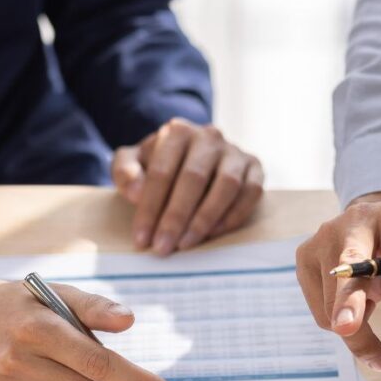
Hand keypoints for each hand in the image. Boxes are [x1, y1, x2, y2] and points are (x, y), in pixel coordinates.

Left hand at [112, 119, 263, 254]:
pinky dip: (233, 216)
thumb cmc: (162, 165)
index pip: (161, 172)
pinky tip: (214, 234)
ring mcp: (235, 152)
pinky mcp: (255, 168)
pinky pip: (250, 193)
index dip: (150, 208)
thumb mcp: (134, 162)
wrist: (195, 158)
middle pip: (193, 179)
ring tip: (187, 244)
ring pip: (226, 185)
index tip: (142, 239)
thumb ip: (125, 171)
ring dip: (205, 219)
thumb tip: (136, 193)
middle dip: (175, 218)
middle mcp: (209, 137)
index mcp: (177, 132)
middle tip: (163, 248)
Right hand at [295, 192, 380, 369]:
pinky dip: (340, 322)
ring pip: (332, 295)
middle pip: (351, 260)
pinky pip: (320, 308)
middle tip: (348, 329)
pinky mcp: (306, 255)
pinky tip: (356, 307)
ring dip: (355, 330)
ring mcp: (326, 235)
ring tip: (372, 331)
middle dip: (349, 297)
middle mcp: (359, 219)